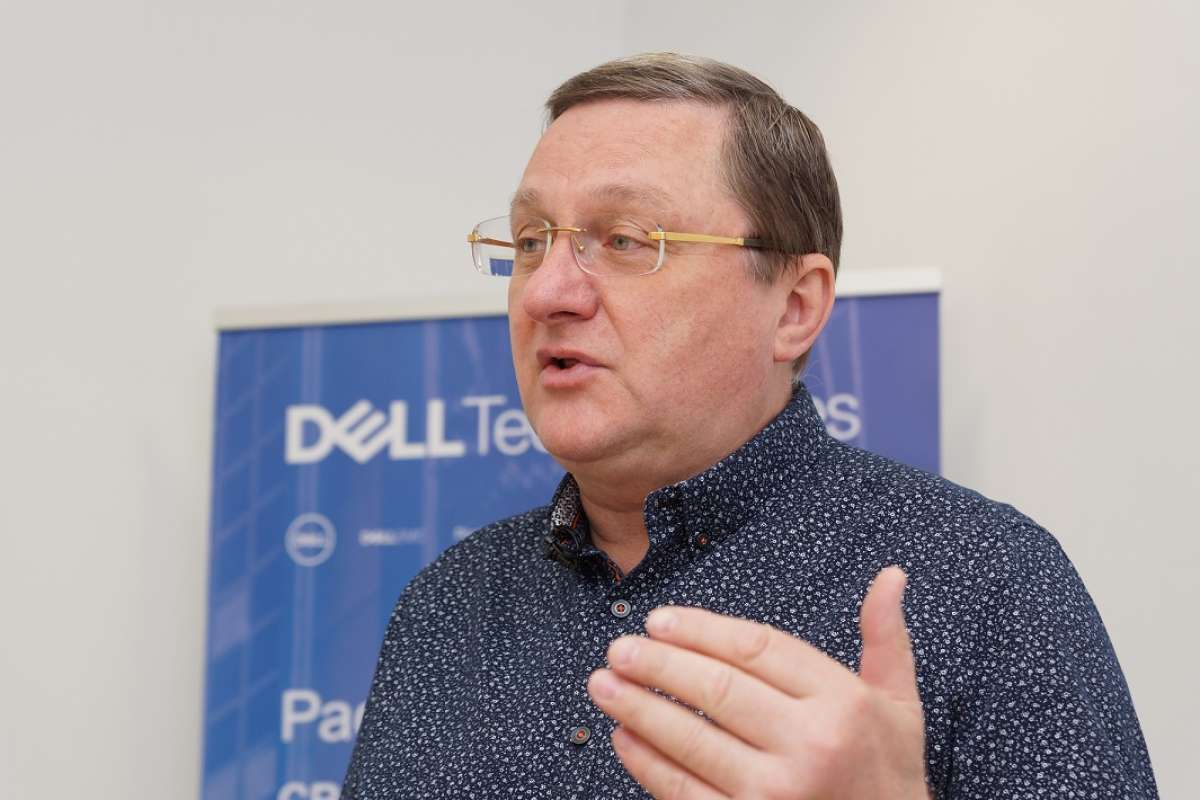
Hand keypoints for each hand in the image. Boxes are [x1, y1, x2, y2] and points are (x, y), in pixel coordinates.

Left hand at [586, 567, 928, 798]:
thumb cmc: (889, 777)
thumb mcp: (901, 707)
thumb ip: (886, 641)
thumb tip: (890, 576)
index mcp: (843, 703)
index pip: (758, 649)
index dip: (701, 630)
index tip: (659, 619)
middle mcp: (810, 745)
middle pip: (717, 689)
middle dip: (658, 664)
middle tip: (619, 648)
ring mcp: (777, 793)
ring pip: (692, 740)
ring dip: (639, 708)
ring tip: (604, 684)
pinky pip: (684, 791)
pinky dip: (648, 763)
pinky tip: (624, 738)